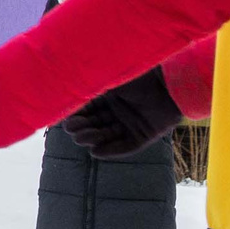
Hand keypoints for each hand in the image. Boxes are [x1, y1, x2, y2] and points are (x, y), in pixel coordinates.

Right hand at [63, 67, 181, 158]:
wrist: (168, 83)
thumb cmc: (138, 76)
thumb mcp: (106, 80)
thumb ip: (87, 87)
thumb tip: (61, 94)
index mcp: (110, 96)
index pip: (87, 110)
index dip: (76, 116)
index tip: (65, 120)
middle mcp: (120, 111)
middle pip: (95, 124)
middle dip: (82, 128)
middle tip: (73, 130)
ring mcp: (132, 124)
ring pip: (107, 136)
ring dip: (93, 138)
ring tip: (82, 138)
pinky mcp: (145, 136)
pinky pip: (126, 147)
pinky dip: (111, 151)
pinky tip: (96, 152)